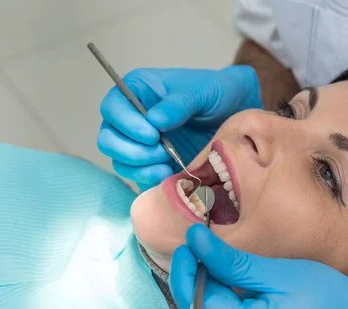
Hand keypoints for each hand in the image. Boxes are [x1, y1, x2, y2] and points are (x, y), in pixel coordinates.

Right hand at [97, 66, 261, 190]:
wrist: (238, 115)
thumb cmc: (220, 93)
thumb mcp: (206, 90)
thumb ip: (180, 102)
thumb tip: (154, 120)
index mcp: (140, 91)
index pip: (113, 106)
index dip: (125, 122)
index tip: (151, 134)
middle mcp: (135, 118)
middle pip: (109, 138)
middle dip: (130, 149)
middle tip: (159, 151)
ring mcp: (142, 144)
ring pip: (120, 161)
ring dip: (139, 166)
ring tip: (166, 164)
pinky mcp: (153, 165)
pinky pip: (138, 177)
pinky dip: (149, 179)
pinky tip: (169, 176)